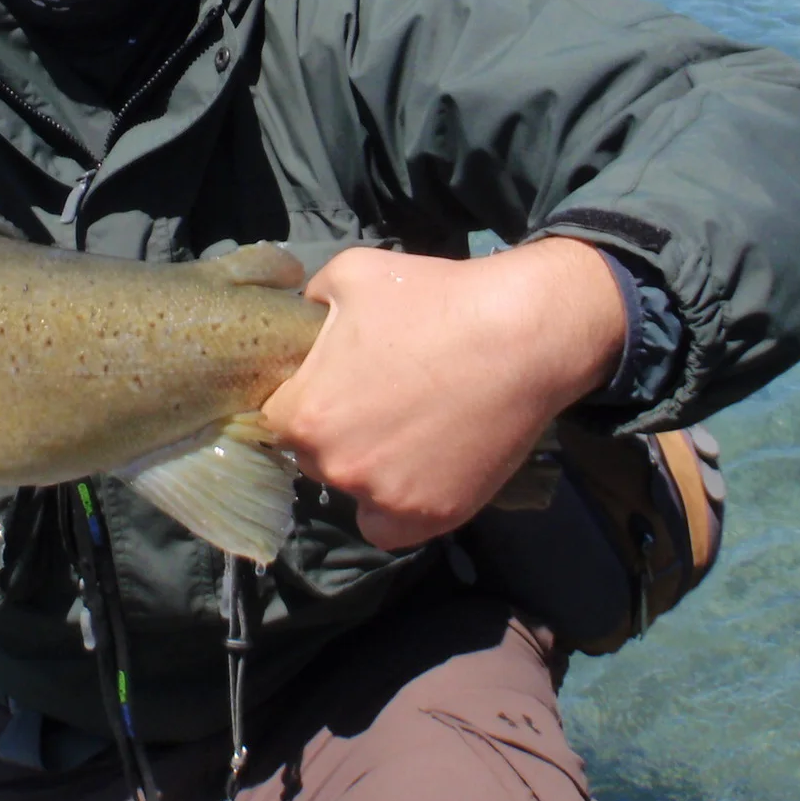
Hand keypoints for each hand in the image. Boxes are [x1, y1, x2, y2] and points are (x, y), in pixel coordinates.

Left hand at [261, 238, 626, 551]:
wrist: (523, 336)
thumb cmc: (434, 297)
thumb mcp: (349, 274)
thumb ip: (306, 304)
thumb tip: (295, 319)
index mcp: (306, 412)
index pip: (276, 417)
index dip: (302, 397)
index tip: (332, 384)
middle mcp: (336, 465)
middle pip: (313, 455)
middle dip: (334, 430)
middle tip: (376, 400)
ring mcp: (384, 497)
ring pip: (351, 489)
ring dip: (366, 467)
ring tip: (406, 427)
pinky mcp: (430, 518)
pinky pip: (388, 526)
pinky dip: (395, 505)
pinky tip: (415, 468)